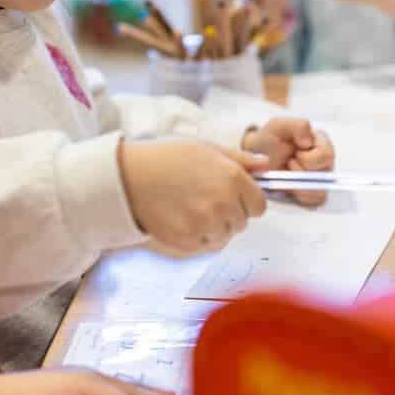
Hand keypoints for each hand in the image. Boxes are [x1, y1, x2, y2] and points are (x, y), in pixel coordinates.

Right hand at [118, 139, 268, 253]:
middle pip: (242, 222)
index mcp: (232, 178)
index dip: (247, 201)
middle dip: (229, 213)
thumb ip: (240, 159)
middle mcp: (223, 203)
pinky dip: (197, 237)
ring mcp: (206, 224)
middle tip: (204, 199)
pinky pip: (205, 245)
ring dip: (214, 227)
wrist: (129, 176)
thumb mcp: (206, 148)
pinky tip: (181, 219)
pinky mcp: (188, 241)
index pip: (259, 206)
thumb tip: (266, 164)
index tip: (233, 196)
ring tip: (191, 209)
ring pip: (224, 236)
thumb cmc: (167, 158)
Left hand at [243, 117, 335, 206]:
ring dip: (299, 184)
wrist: (254, 158)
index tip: (293, 153)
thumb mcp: (278, 126)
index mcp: (320, 142)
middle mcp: (324, 161)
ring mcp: (319, 179)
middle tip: (288, 163)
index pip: (327, 155)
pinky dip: (300, 194)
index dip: (308, 158)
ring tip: (286, 174)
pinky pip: (315, 200)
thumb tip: (309, 142)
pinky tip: (289, 185)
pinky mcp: (312, 193)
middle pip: (325, 175)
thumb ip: (297, 126)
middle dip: (301, 171)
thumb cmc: (268, 141)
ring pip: (321, 190)